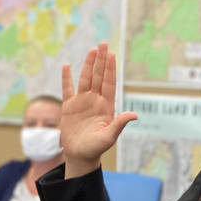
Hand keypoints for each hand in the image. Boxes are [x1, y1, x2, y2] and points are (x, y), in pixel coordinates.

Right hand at [61, 43, 136, 177]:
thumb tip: (134, 115)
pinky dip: (66, 78)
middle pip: (98, 76)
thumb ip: (119, 124)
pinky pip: (67, 89)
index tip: (112, 54)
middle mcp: (95, 100)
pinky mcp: (69, 107)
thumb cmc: (96, 148)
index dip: (110, 68)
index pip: (109, 83)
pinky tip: (67, 66)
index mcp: (106, 106)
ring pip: (85, 79)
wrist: (80, 156)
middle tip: (103, 43)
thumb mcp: (109, 137)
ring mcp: (82, 102)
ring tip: (92, 50)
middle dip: (101, 60)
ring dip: (88, 64)